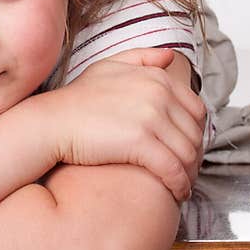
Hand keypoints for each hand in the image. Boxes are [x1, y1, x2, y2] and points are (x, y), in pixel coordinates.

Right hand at [49, 48, 206, 201]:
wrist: (52, 122)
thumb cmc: (76, 99)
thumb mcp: (108, 66)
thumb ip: (141, 58)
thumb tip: (170, 56)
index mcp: (156, 78)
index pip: (196, 110)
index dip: (195, 133)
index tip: (187, 149)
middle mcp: (158, 94)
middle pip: (194, 133)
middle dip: (194, 157)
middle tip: (186, 172)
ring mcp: (150, 117)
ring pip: (187, 153)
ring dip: (190, 174)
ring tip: (182, 185)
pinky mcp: (140, 142)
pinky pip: (172, 168)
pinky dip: (179, 184)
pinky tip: (177, 193)